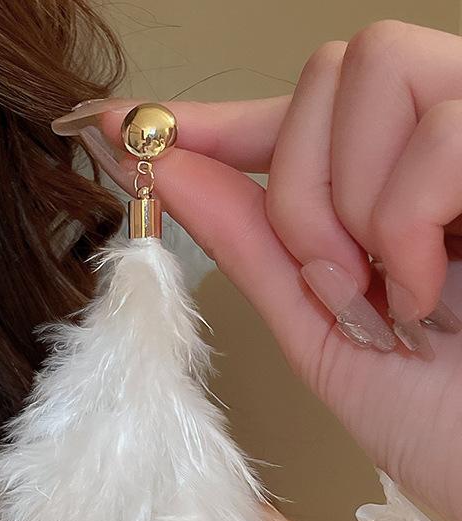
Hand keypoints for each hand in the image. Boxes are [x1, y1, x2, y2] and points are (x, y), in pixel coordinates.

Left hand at [52, 20, 461, 520]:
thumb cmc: (434, 415)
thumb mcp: (318, 326)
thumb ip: (251, 242)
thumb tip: (170, 169)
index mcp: (390, 185)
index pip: (290, 114)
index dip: (209, 118)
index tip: (126, 128)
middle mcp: (444, 143)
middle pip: (330, 71)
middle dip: (295, 188)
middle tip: (330, 281)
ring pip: (375, 70)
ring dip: (344, 202)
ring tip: (383, 291)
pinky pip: (440, 132)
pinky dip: (405, 221)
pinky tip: (422, 289)